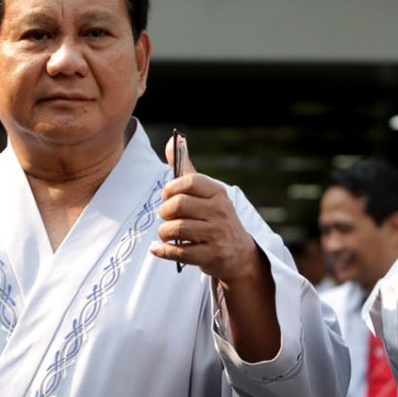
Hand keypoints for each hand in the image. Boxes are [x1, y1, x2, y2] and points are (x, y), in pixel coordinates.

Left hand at [153, 135, 262, 283]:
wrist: (239, 254)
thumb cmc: (216, 218)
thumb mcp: (207, 193)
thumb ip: (187, 169)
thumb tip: (176, 140)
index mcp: (218, 193)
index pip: (189, 181)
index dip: (171, 189)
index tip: (167, 196)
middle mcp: (219, 212)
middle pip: (179, 205)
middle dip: (165, 212)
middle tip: (167, 217)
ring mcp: (216, 235)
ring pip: (177, 229)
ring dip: (164, 232)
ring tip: (166, 233)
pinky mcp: (210, 256)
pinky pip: (178, 252)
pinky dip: (162, 250)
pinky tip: (158, 248)